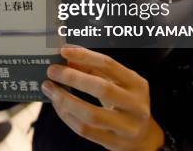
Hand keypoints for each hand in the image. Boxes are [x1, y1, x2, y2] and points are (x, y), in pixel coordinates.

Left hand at [42, 45, 163, 150]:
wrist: (143, 137)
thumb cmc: (124, 102)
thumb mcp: (115, 83)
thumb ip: (93, 69)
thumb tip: (67, 57)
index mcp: (137, 84)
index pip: (109, 65)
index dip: (85, 56)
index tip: (63, 50)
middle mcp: (136, 105)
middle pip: (102, 88)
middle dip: (72, 77)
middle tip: (52, 71)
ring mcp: (127, 127)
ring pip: (91, 114)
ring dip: (65, 99)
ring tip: (49, 88)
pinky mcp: (115, 143)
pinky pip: (85, 130)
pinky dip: (67, 116)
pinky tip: (57, 105)